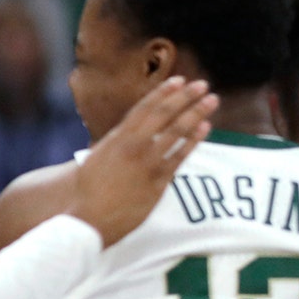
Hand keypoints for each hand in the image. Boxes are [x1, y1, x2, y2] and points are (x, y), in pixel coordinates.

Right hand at [69, 77, 216, 244]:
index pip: (143, 108)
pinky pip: (180, 156)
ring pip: (176, 131)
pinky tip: (206, 127)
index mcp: (116, 138)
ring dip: (196, 113)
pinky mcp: (157, 181)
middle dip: (185, 97)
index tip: (179, 80)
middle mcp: (132, 146)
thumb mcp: (99, 160)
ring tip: (212, 100)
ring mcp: (146, 162)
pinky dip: (194, 140)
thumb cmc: (88, 192)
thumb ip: (115, 145)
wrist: (86, 218)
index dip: (163, 92)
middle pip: (164, 114)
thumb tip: (127, 135)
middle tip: (202, 84)